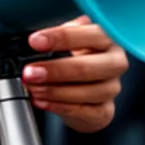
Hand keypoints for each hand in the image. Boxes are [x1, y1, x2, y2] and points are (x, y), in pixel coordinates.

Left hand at [20, 15, 126, 132]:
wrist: (83, 85)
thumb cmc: (74, 54)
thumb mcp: (67, 36)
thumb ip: (57, 33)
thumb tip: (32, 35)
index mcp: (106, 37)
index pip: (88, 34)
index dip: (60, 38)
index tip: (35, 41)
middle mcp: (114, 62)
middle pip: (87, 68)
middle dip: (54, 70)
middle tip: (29, 72)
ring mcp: (112, 88)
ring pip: (86, 92)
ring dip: (54, 91)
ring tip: (32, 88)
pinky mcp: (105, 111)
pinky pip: (83, 111)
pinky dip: (59, 106)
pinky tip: (42, 101)